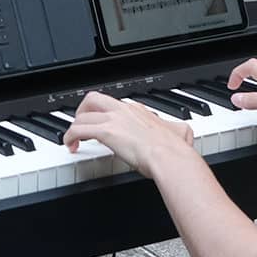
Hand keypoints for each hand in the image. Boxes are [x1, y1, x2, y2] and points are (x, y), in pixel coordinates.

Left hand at [61, 91, 192, 178]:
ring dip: (74, 127)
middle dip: (82, 111)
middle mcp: (124, 110)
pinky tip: (71, 146)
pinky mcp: (106, 132)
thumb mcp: (181, 133)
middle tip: (81, 125)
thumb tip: (187, 135)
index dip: (105, 115)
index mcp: (138, 110)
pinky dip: (69, 136)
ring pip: (82, 115)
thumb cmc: (175, 151)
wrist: (171, 157)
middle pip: (93, 99)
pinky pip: (78, 129)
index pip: (114, 105)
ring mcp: (114, 119)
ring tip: (73, 140)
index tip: (103, 125)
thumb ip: (179, 130)